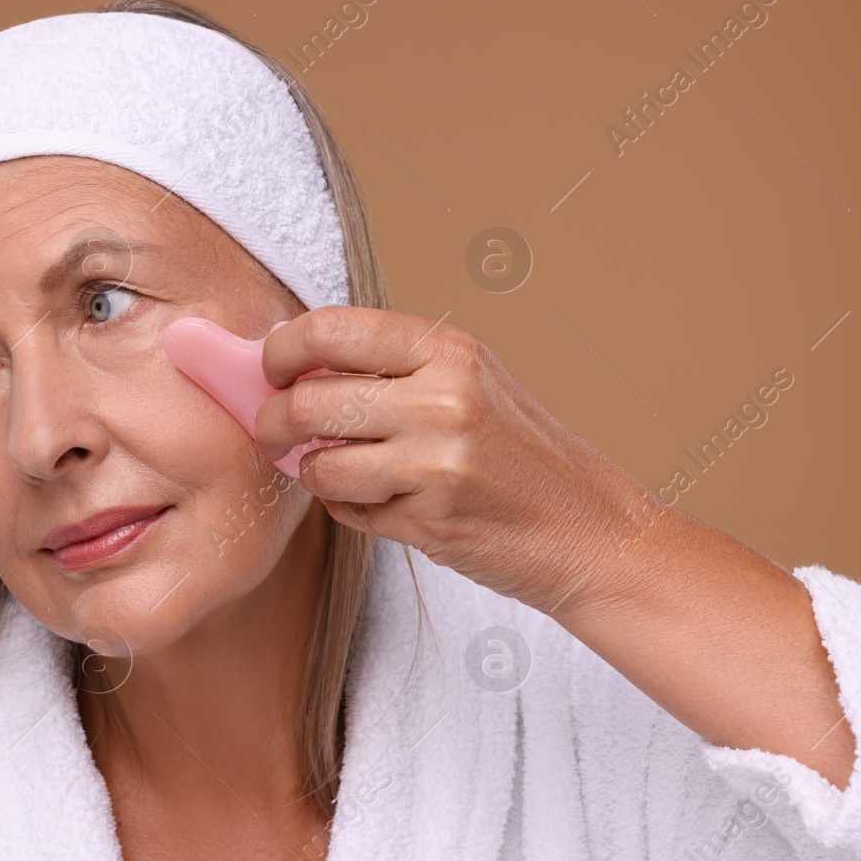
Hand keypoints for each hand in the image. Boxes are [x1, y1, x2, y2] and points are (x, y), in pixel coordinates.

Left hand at [257, 305, 855, 788]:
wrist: (590, 531)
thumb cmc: (523, 458)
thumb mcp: (470, 385)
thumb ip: (392, 372)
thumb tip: (291, 369)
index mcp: (450, 350)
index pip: (331, 329)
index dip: (281, 350)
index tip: (271, 368)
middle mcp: (443, 399)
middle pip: (308, 401)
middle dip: (274, 422)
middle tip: (273, 432)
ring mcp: (436, 463)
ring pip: (320, 466)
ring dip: (314, 475)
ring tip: (339, 473)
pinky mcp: (430, 520)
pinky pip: (348, 512)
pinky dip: (350, 510)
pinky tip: (387, 505)